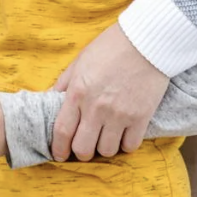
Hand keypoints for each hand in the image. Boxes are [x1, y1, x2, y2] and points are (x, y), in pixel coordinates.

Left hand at [51, 24, 169, 161]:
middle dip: (81, 152)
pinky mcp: (141, 117)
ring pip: (106, 150)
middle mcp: (96, 107)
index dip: (59, 148)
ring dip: (104, 147)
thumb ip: (64, 83)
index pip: (62, 131)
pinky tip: (124, 134)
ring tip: (106, 137)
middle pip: (83, 148)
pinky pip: (130, 146)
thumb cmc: (110, 47)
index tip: (59, 155)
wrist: (146, 42)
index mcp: (78, 92)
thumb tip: (50, 99)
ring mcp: (120, 114)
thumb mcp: (80, 61)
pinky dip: (125, 144)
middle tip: (85, 146)